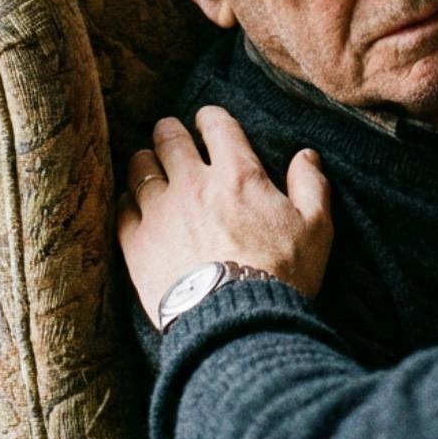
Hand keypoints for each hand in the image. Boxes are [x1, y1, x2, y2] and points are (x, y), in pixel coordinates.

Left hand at [117, 105, 333, 327]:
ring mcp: (160, 211)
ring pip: (140, 167)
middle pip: (170, 139)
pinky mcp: (136, 243)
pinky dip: (126, 198)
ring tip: (147, 163)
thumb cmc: (282, 274)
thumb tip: (307, 155)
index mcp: (239, 174)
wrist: (237, 321)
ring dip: (145, 160)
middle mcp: (194, 183)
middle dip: (170, 130)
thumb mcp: (316, 227)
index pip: (218, 126)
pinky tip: (132, 201)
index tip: (207, 119)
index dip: (210, 117)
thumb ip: (311, 185)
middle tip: (170, 131)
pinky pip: (122, 207)